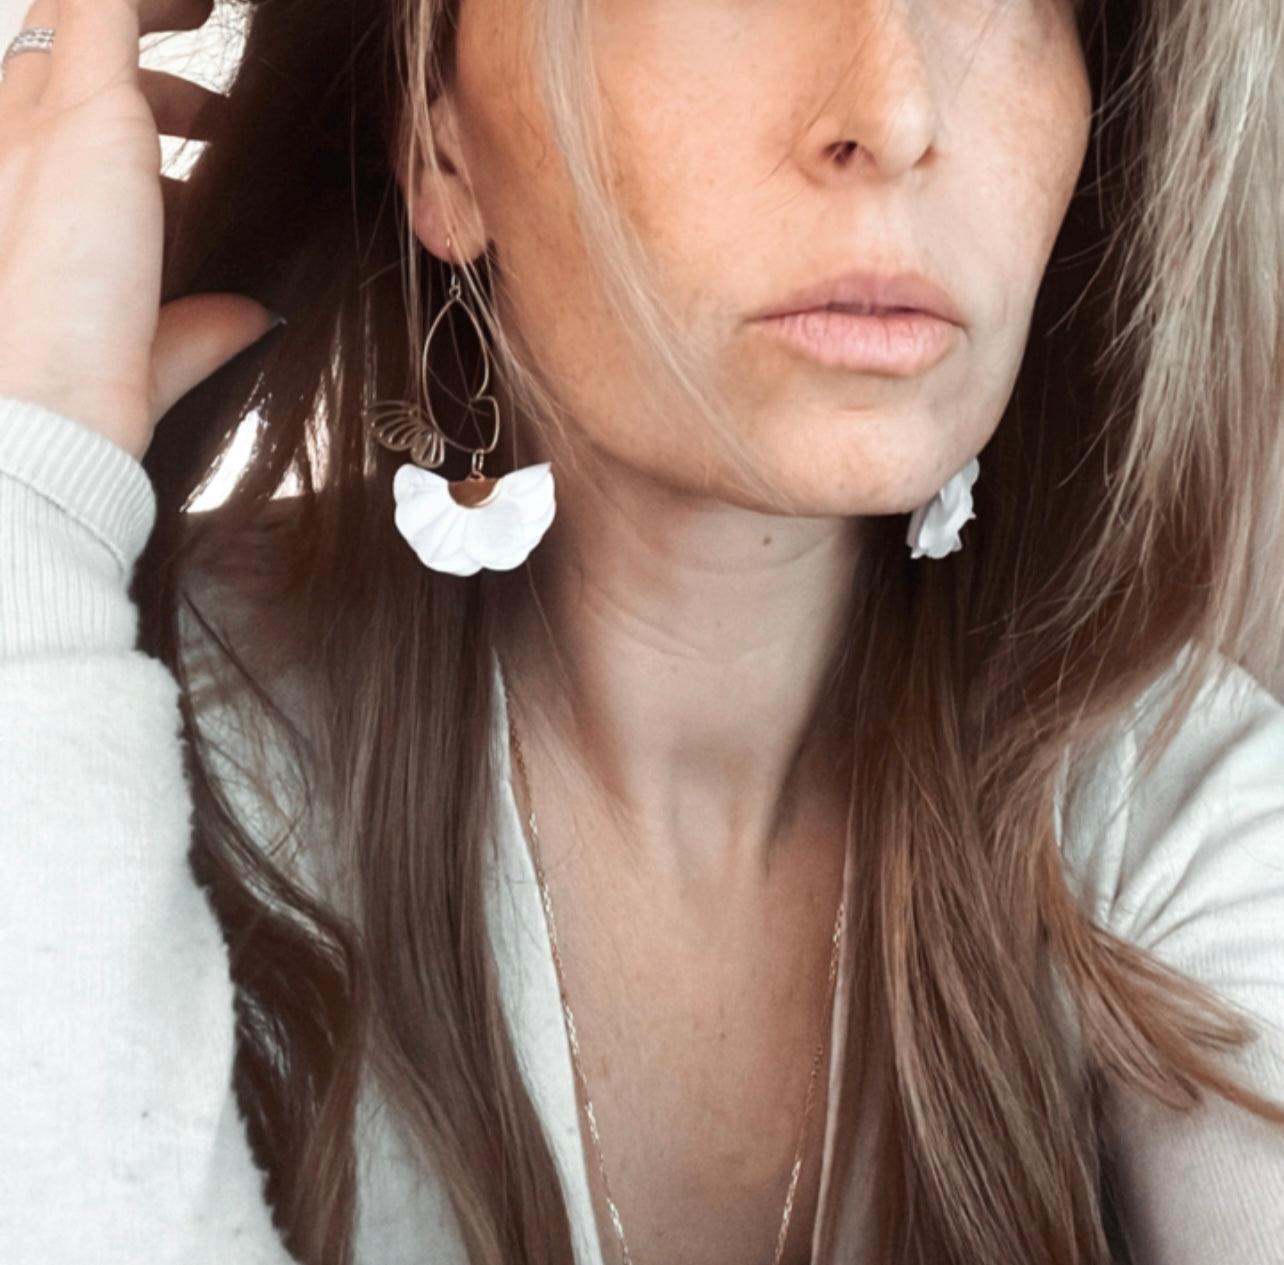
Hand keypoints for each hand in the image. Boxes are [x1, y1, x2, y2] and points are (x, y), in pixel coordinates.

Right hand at [0, 0, 279, 460]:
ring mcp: (43, 117)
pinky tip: (211, 1)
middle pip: (60, 50)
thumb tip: (256, 313)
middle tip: (216, 104)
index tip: (199, 128)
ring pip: (82, 11)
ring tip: (215, 19)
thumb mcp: (162, 338)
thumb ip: (204, 322)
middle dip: (138, 56)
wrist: (50, 391)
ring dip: (153, 10)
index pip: (56, 110)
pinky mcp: (86, 106)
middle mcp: (15, 138)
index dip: (128, 101)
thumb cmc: (90, 378)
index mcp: (22, 187)